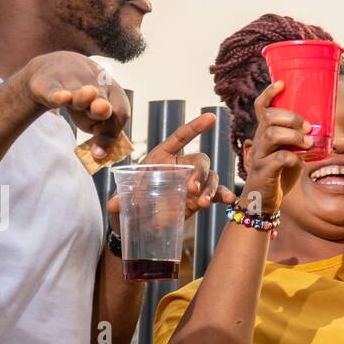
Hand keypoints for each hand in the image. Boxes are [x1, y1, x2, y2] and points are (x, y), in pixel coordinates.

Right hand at [19, 51, 130, 159]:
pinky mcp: (49, 83)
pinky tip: (61, 97)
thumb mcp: (96, 115)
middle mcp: (96, 85)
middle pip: (102, 99)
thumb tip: (100, 157)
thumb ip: (104, 133)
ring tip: (89, 95)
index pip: (120, 113)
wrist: (56, 67)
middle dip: (103, 106)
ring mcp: (72, 82)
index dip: (111, 133)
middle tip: (103, 109)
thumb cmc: (84, 98)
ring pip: (78, 92)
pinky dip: (57, 94)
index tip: (98, 154)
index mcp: (113, 94)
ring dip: (83, 96)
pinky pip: (54, 90)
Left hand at [105, 112, 231, 226]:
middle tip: (192, 189)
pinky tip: (229, 200)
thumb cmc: (129, 204)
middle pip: (200, 160)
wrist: (136, 226)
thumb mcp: (122, 199)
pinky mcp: (199, 198)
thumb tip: (113, 203)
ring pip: (211, 177)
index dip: (195, 127)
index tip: (211, 118)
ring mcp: (192, 183)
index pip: (180, 138)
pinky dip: (224, 195)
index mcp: (161, 158)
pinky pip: (216, 193)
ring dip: (210, 188)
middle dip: (200, 172)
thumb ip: (120, 198)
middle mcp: (180, 166)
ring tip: (202, 203)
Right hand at [237, 80, 307, 215]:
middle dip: (292, 118)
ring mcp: (259, 156)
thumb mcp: (294, 153)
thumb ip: (305, 143)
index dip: (269, 93)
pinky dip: (290, 158)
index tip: (282, 83)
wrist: (263, 200)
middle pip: (270, 117)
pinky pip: (276, 159)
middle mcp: (259, 140)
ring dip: (294, 136)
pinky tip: (297, 162)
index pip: (261, 107)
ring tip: (308, 144)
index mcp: (266, 132)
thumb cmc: (280, 174)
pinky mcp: (262, 172)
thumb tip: (336, 138)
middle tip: (309, 128)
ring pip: (271, 134)